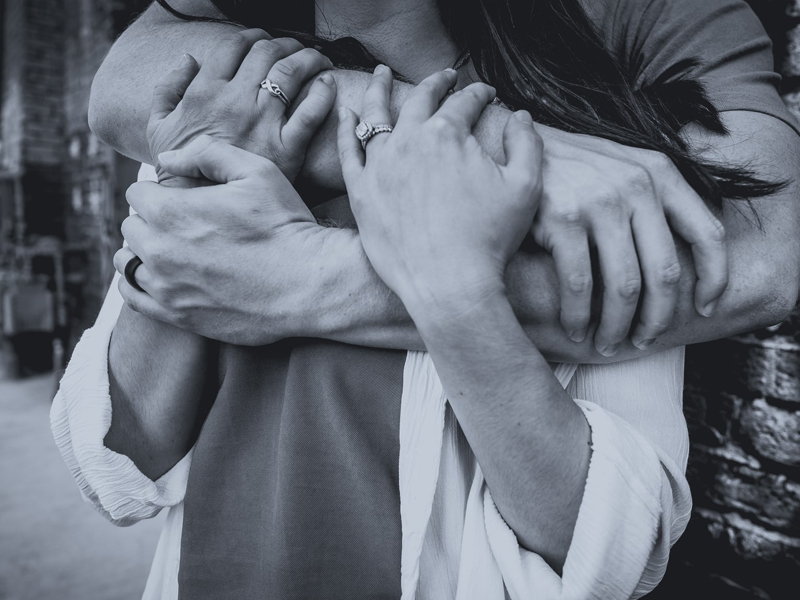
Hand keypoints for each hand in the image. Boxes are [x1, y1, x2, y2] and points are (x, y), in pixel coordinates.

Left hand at [114, 136, 330, 345]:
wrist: (309, 283)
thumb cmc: (285, 224)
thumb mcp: (257, 171)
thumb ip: (207, 155)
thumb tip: (167, 159)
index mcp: (171, 211)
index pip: (138, 193)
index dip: (161, 190)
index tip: (183, 197)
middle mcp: (159, 250)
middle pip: (132, 227)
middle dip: (152, 220)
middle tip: (185, 223)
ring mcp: (166, 287)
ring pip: (129, 262)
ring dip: (145, 251)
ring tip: (173, 249)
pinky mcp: (177, 316)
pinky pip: (134, 298)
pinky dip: (138, 284)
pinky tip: (159, 276)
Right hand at [147, 29, 335, 182]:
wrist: (203, 213)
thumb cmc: (180, 174)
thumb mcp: (158, 128)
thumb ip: (167, 89)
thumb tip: (188, 59)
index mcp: (205, 92)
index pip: (233, 47)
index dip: (251, 38)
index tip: (261, 41)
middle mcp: (236, 101)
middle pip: (266, 53)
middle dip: (284, 44)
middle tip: (293, 49)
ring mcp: (263, 123)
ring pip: (291, 72)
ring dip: (307, 57)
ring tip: (315, 59)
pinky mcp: (287, 148)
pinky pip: (311, 111)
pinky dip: (324, 91)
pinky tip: (328, 83)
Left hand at [337, 67, 542, 318]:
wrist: (449, 285)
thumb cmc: (490, 239)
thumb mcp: (525, 187)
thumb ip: (526, 143)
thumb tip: (520, 115)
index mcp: (449, 134)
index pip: (465, 103)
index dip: (479, 95)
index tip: (486, 95)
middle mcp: (409, 141)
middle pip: (422, 100)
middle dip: (437, 84)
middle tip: (445, 77)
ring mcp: (380, 165)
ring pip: (377, 116)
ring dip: (382, 90)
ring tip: (383, 74)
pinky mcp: (361, 192)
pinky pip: (349, 152)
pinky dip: (346, 129)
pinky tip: (347, 113)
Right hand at [534, 126, 726, 354]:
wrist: (515, 149)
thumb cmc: (571, 169)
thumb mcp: (623, 168)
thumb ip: (655, 200)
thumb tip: (687, 256)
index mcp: (660, 174)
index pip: (708, 233)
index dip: (714, 279)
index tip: (704, 309)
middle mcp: (637, 185)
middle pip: (664, 272)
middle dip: (657, 319)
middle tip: (644, 341)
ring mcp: (600, 202)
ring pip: (623, 286)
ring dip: (617, 326)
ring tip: (608, 344)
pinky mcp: (563, 219)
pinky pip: (580, 285)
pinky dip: (579, 317)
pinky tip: (575, 331)